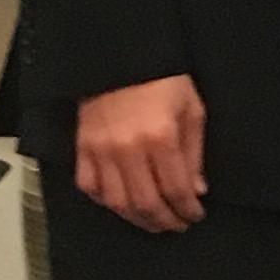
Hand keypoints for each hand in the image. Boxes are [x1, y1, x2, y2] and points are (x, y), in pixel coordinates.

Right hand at [75, 73, 207, 232]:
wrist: (121, 55)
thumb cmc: (162, 78)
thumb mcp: (191, 110)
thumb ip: (194, 153)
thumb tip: (196, 190)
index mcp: (160, 138)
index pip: (175, 190)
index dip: (187, 210)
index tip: (194, 215)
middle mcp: (128, 149)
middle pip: (146, 203)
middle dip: (165, 221)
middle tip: (177, 225)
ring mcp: (101, 150)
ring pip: (117, 202)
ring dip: (136, 219)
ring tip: (152, 222)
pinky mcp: (83, 146)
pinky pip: (89, 186)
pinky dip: (104, 201)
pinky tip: (120, 203)